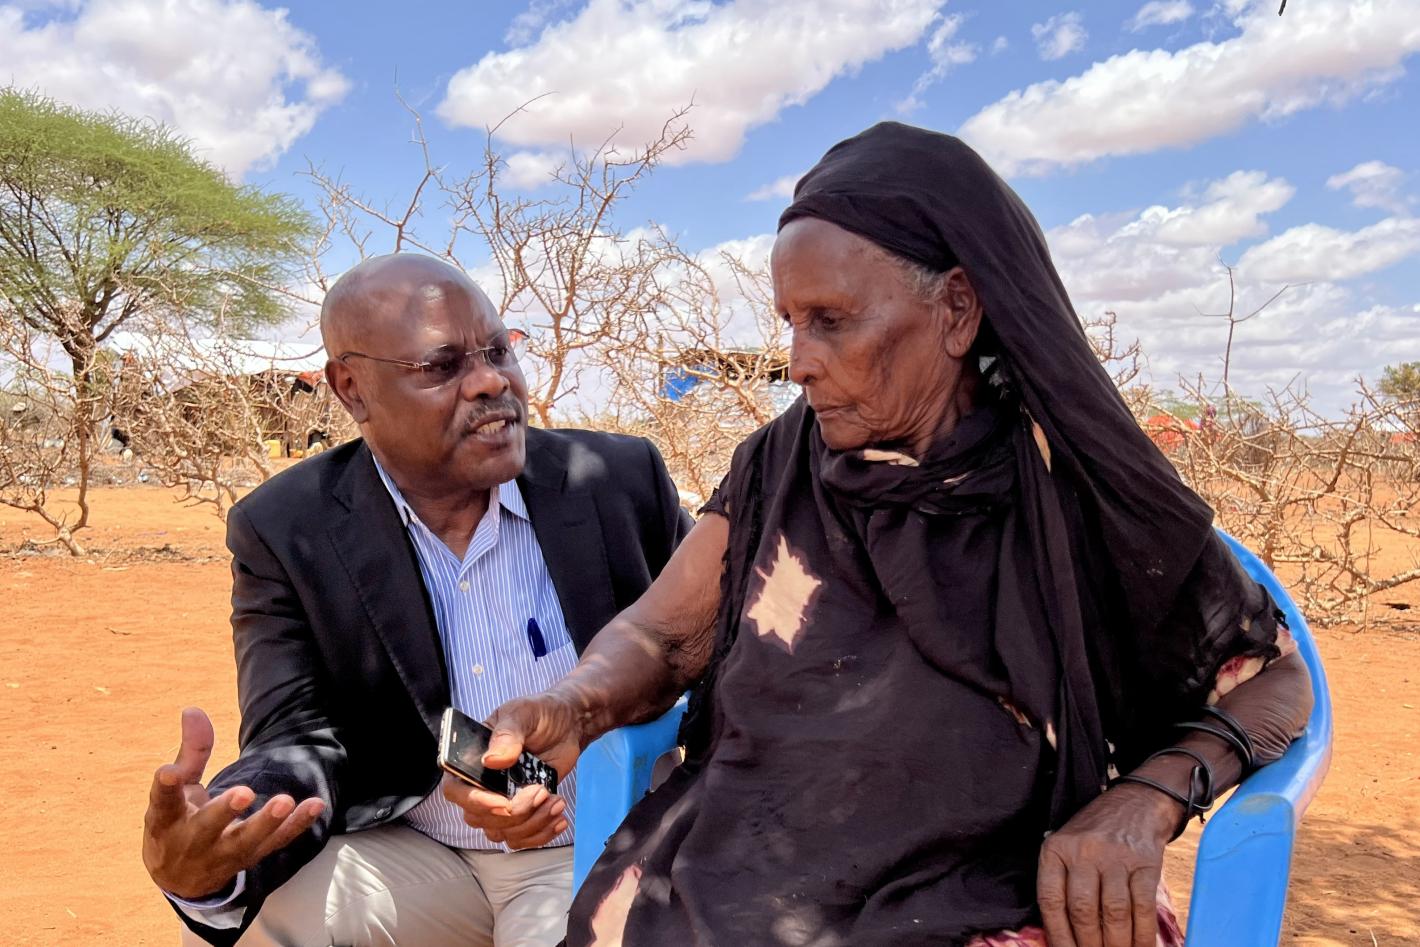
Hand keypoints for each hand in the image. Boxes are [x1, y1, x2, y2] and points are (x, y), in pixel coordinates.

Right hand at [142, 707, 325, 899]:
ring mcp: (222, 854)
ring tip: (284, 801)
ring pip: (245, 841)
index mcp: (166, 820)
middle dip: (225, 811)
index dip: (166, 786)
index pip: (163, 803)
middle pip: (208, 827)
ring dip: (266, 823)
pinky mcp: (249, 858)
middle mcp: (192, 841)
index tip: (169, 771)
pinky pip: (275, 843)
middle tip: (244, 792)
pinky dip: (296, 826)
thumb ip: (191, 751)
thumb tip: (193, 709)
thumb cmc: (176, 822)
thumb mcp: (177, 791)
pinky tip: (316, 804)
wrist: (179, 879)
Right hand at [440, 693, 583, 848]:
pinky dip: (541, 834)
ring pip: (502, 833)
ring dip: (532, 824)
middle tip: (541, 792)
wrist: (568, 725)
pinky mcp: (522, 813)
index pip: (455, 790)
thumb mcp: (522, 713)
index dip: (475, 801)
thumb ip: (507, 733)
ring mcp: (500, 801)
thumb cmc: (539, 714)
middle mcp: (481, 785)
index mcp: (471, 759)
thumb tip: (492, 760)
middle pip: (480, 818)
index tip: (505, 802)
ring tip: (556, 801)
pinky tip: (558, 817)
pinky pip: (520, 838)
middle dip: (515, 813)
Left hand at [1037, 782, 1180, 946]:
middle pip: (1082, 910)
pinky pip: (1144, 907)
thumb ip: (1060, 882)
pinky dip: (1143, 934)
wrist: (1136, 804)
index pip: (1050, 900)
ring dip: (1116, 944)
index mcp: (1056, 849)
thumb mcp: (1065, 846)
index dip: (1057, 935)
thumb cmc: (1093, 834)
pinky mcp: (1146, 863)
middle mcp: (1084, 852)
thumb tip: (1061, 934)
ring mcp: (1116, 857)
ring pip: (1114, 913)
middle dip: (1089, 945)